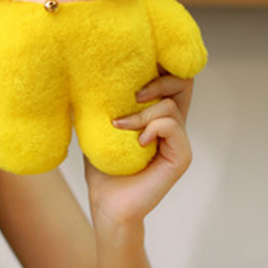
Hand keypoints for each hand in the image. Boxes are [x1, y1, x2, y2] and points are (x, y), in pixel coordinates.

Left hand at [84, 72, 193, 228]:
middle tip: (133, 94)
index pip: (171, 76)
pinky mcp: (181, 156)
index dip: (160, 63)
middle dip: (158, 78)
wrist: (107, 204)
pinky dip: (151, 128)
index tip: (133, 66)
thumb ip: (102, 100)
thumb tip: (84, 70)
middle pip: (184, 81)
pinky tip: (138, 143)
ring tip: (121, 127)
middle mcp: (173, 123)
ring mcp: (179, 140)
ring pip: (169, 106)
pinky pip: (172, 126)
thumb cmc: (103, 167)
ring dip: (141, 113)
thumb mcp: (99, 125)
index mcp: (157, 113)